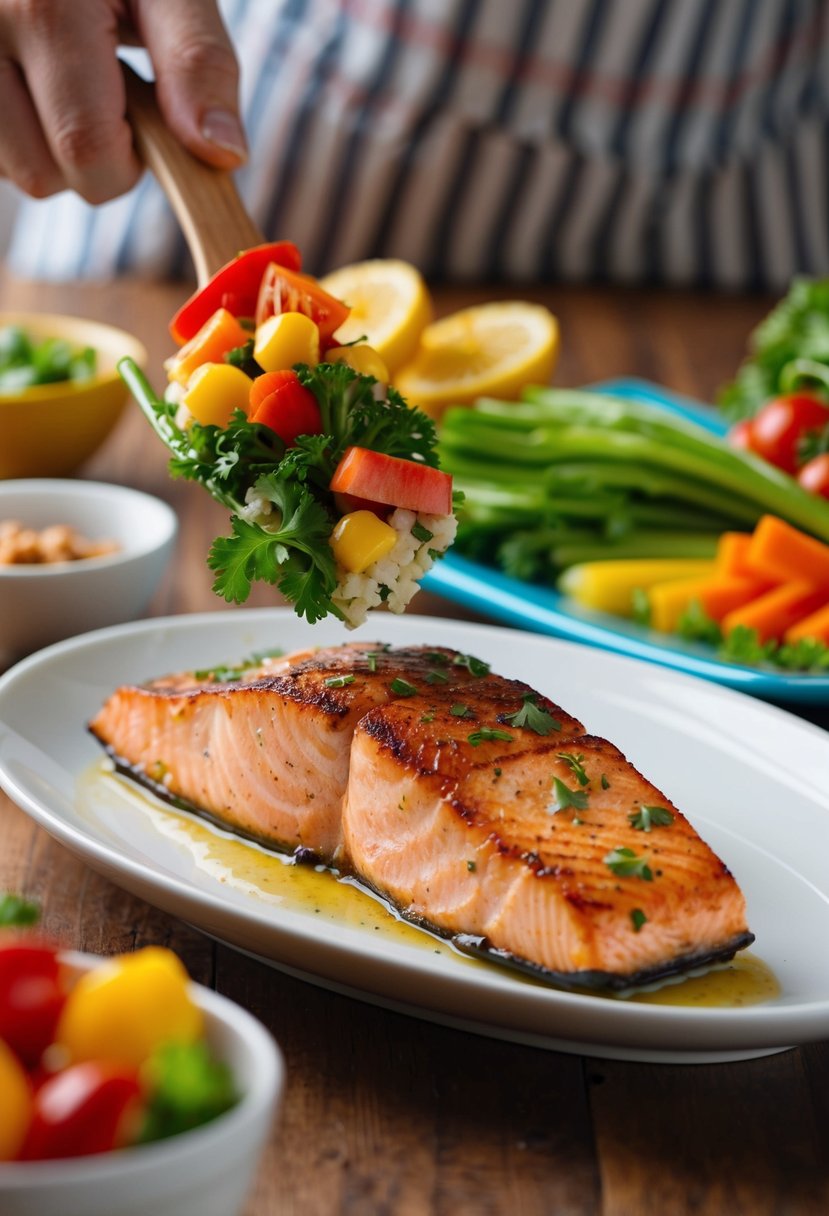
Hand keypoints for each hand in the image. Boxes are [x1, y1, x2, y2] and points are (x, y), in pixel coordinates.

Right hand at [0, 0, 245, 202]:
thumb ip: (198, 62)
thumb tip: (223, 153)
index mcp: (40, 6)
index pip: (87, 146)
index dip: (129, 162)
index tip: (146, 122)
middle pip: (40, 174)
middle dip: (94, 160)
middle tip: (109, 93)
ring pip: (11, 170)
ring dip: (55, 151)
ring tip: (71, 80)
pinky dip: (26, 136)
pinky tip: (41, 84)